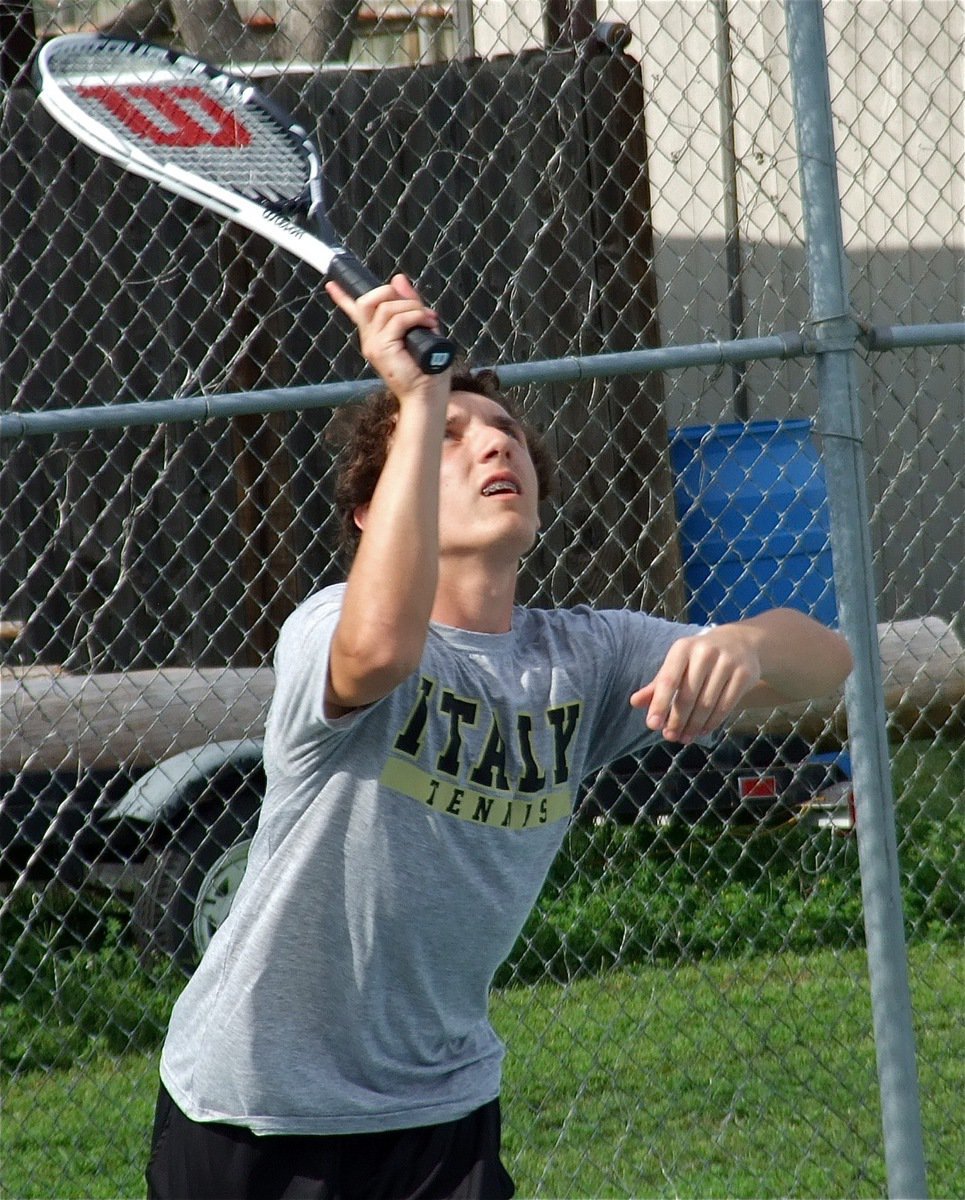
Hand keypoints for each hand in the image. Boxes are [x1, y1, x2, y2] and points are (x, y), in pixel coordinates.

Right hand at [325, 273, 447, 401]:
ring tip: (429, 319)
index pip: (355, 312)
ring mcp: (374, 344)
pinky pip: (397, 319)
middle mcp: (370, 339)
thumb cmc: (427, 369)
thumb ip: (409, 305)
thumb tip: (399, 278)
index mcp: (376, 336)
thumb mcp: (421, 329)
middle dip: (392, 293)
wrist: (427, 396)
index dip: (343, 297)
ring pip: (386, 307)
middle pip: (368, 301)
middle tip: (417, 307)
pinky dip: (416, 316)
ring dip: (412, 307)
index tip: (332, 285)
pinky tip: (427, 323)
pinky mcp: (382, 349)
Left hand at [630, 628, 761, 743]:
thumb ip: (658, 684)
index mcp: (683, 648)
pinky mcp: (744, 674)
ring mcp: (727, 662)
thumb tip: (634, 702)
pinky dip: (712, 722)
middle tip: (670, 736)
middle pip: (688, 696)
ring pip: (707, 704)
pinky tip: (702, 730)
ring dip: (694, 725)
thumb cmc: (700, 657)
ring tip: (684, 737)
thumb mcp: (678, 664)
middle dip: (677, 720)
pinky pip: (725, 706)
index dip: (660, 704)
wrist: (740, 642)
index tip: (652, 725)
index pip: (668, 680)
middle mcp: (705, 652)